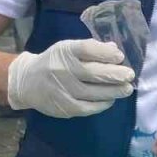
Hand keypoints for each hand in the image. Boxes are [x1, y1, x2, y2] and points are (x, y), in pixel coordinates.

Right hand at [6, 39, 134, 117]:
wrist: (27, 82)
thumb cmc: (54, 62)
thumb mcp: (68, 49)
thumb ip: (91, 49)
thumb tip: (115, 50)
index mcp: (64, 51)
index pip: (86, 49)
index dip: (105, 53)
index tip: (120, 56)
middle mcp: (62, 69)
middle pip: (92, 72)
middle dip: (114, 74)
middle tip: (129, 75)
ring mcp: (62, 90)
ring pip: (92, 92)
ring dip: (113, 91)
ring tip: (126, 89)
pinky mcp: (64, 107)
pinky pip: (88, 107)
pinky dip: (102, 104)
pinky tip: (111, 100)